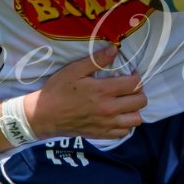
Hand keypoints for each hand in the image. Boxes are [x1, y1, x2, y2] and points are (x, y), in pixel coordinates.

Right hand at [23, 49, 146, 137]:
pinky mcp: (101, 134)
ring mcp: (106, 124)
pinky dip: (125, 125)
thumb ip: (96, 60)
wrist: (44, 116)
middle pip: (140, 102)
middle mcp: (109, 109)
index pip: (135, 84)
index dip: (137, 77)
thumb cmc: (57, 90)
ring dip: (134, 110)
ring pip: (136, 119)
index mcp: (103, 91)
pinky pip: (124, 132)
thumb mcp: (74, 70)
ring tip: (126, 103)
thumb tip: (115, 49)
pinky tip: (117, 116)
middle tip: (130, 88)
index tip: (131, 74)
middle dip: (139, 92)